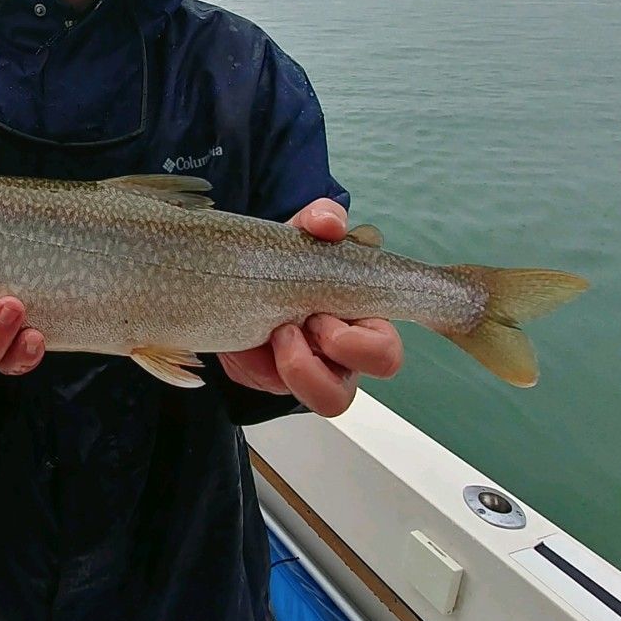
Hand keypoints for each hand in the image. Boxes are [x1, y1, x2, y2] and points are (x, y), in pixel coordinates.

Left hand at [219, 198, 403, 417]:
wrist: (234, 275)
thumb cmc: (285, 258)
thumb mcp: (302, 233)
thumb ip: (321, 220)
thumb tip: (330, 225)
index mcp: (363, 320)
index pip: (386, 351)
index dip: (364, 343)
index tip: (322, 314)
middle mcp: (345, 354)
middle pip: (370, 378)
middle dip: (344, 347)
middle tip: (304, 323)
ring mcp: (312, 371)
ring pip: (330, 400)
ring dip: (302, 369)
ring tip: (277, 334)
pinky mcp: (272, 379)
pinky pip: (271, 385)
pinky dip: (255, 362)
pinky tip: (248, 339)